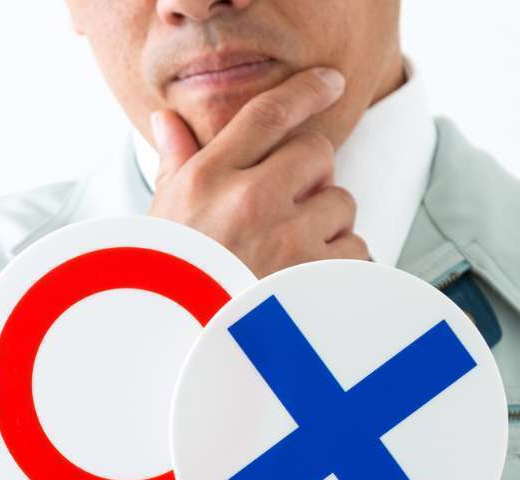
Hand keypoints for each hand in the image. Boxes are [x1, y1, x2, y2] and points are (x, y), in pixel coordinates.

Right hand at [147, 66, 370, 276]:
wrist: (174, 358)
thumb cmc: (169, 286)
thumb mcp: (162, 221)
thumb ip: (176, 164)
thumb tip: (168, 120)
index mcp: (207, 180)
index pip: (266, 114)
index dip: (305, 91)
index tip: (330, 83)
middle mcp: (249, 201)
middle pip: (317, 153)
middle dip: (313, 178)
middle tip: (290, 208)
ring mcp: (287, 242)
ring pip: (342, 205)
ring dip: (327, 228)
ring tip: (291, 260)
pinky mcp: (318, 280)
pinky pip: (357, 253)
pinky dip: (341, 269)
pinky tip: (308, 285)